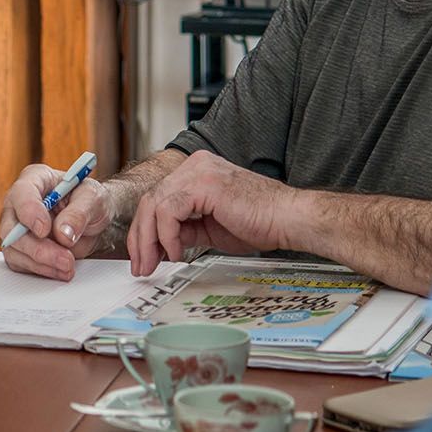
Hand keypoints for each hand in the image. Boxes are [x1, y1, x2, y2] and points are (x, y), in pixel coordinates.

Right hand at [0, 164, 114, 280]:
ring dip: (41, 263)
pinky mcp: (21, 249)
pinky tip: (60, 270)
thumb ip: (79, 213)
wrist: (94, 220)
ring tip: (68, 265)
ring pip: (14, 250)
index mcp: (35, 180)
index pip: (22, 194)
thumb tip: (63, 233)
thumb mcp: (94, 199)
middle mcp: (19, 204)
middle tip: (64, 258)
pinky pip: (21, 263)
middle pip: (11, 228)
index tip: (44, 230)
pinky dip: (41, 270)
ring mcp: (17, 228)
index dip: (29, 212)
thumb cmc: (90, 201)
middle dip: (37, 248)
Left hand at [126, 150, 295, 275]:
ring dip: (149, 240)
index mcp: (196, 171)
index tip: (144, 256)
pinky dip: (167, 236)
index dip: (145, 229)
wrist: (290, 220)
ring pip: (154, 205)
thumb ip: (185, 228)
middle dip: (141, 237)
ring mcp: (198, 171)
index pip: (158, 198)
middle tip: (141, 265)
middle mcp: (194, 166)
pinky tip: (178, 253)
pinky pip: (168, 211)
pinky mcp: (203, 184)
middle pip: (150, 200)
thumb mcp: (211, 226)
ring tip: (155, 263)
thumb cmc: (261, 222)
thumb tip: (160, 244)